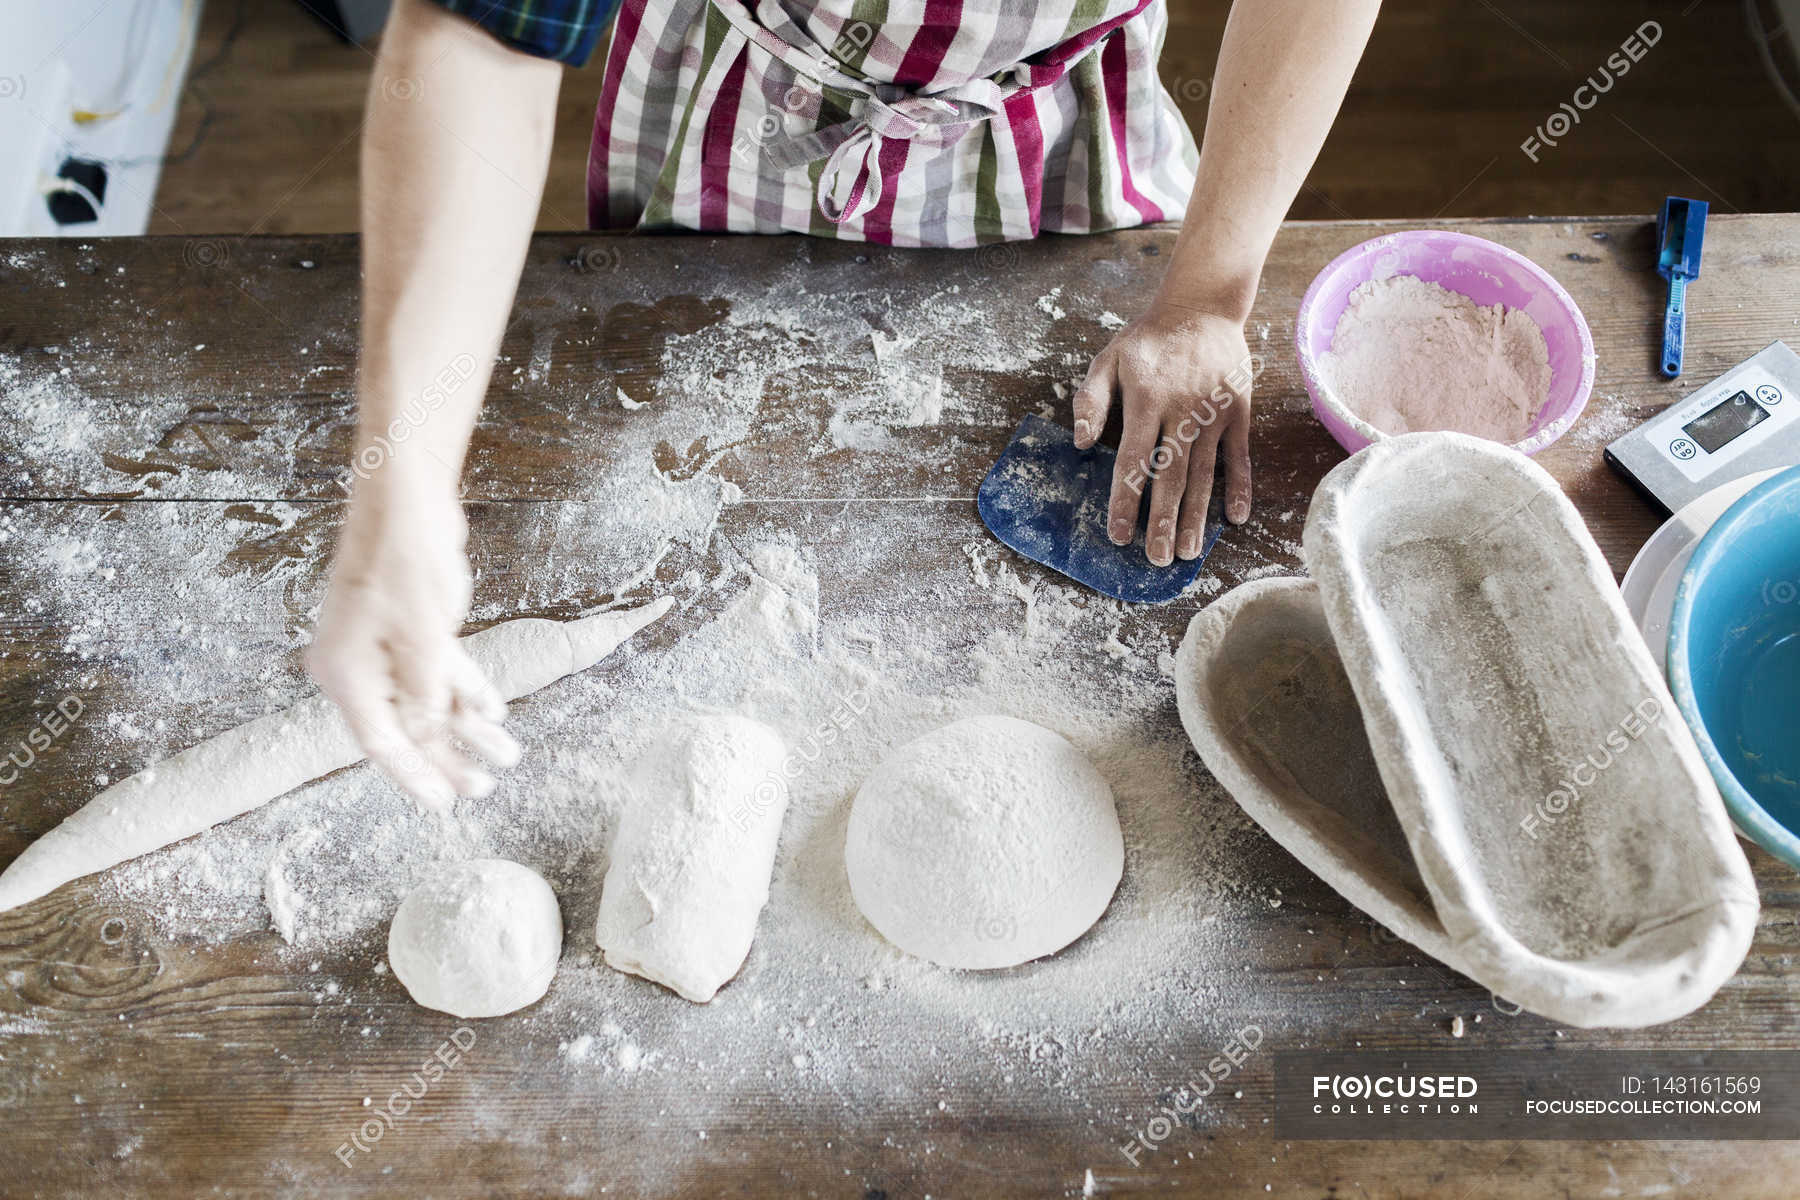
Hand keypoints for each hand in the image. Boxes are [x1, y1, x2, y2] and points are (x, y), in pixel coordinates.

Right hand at [306, 480, 519, 809]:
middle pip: (406, 728)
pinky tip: (495, 712)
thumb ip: (427, 692)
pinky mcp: (411, 629)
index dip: (415, 776)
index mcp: (345, 675)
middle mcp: (359, 667)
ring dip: (467, 728)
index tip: (445, 804)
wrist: (406, 498)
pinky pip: (439, 673)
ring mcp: (384, 648)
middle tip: (484, 789)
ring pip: (428, 701)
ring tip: (507, 757)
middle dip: (447, 760)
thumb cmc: (403, 562)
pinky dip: (467, 691)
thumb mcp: (423, 638)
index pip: (381, 743)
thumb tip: (429, 735)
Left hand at [1074, 303, 1255, 564]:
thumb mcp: (1109, 359)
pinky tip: (1235, 518)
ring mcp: (1213, 414)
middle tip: (1158, 559)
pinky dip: (1238, 487)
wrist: (1203, 307)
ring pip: (1204, 473)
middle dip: (1164, 521)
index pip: (1133, 460)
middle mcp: (1182, 411)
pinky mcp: (1238, 412)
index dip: (1125, 500)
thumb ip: (1092, 400)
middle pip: (1171, 475)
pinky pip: (1238, 456)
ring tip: (1190, 552)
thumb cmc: (1148, 340)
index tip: (1118, 535)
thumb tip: (1080, 443)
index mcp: (1147, 401)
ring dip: (1198, 515)